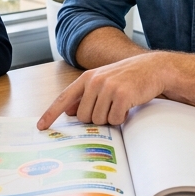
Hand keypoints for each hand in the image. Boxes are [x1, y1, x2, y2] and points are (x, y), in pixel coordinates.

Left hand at [36, 52, 173, 129]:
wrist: (153, 68)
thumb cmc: (127, 77)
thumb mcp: (103, 81)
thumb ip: (85, 95)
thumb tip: (69, 111)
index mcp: (87, 78)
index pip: (64, 98)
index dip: (51, 114)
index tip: (41, 127)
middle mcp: (95, 81)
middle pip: (83, 117)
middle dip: (96, 118)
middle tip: (109, 107)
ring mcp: (108, 87)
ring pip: (99, 120)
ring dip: (110, 118)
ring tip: (120, 104)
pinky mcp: (122, 95)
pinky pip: (115, 120)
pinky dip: (122, 117)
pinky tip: (128, 105)